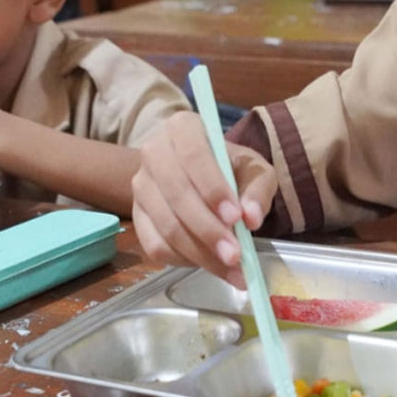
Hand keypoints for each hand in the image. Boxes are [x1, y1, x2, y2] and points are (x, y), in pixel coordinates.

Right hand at [132, 111, 278, 287]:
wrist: (205, 175)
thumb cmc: (230, 167)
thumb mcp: (254, 169)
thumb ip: (258, 189)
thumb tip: (251, 218)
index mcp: (182, 128)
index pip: (194, 155)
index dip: (213, 188)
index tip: (236, 217)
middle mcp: (153, 153)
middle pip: (176, 194)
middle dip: (208, 229)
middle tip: (236, 255)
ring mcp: (140, 186)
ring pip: (166, 225)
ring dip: (200, 252)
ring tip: (231, 268)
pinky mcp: (137, 216)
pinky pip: (155, 245)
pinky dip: (184, 261)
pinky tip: (210, 265)